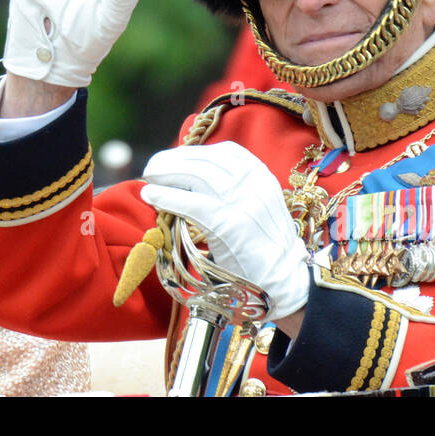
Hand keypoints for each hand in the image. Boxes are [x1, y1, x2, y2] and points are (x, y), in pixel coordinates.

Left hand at [140, 141, 309, 321]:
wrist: (286, 282)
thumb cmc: (263, 248)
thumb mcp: (257, 208)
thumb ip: (233, 191)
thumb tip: (192, 179)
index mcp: (261, 176)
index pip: (222, 152)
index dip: (193, 153)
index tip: (172, 157)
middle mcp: (254, 184)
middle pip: (205, 162)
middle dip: (173, 161)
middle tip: (152, 167)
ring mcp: (243, 203)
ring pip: (196, 176)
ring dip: (165, 174)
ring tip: (148, 178)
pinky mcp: (229, 225)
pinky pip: (191, 203)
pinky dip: (167, 196)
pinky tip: (151, 196)